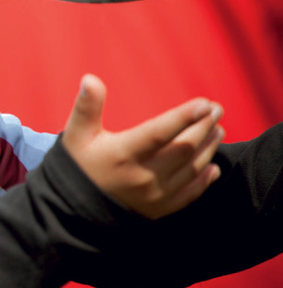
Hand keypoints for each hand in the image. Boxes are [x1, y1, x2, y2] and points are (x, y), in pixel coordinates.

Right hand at [62, 74, 223, 219]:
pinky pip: (188, 194)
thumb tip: (91, 79)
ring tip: (218, 129)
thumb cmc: (76, 165)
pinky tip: (212, 166)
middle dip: (203, 127)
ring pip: (190, 170)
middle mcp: (141, 176)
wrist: (72, 209)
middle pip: (182, 149)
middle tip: (215, 110)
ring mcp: (152, 196)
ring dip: (208, 148)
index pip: (159, 132)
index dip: (183, 117)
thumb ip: (86, 107)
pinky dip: (203, 180)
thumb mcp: (75, 134)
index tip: (204, 103)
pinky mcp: (157, 210)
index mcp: (122, 154)